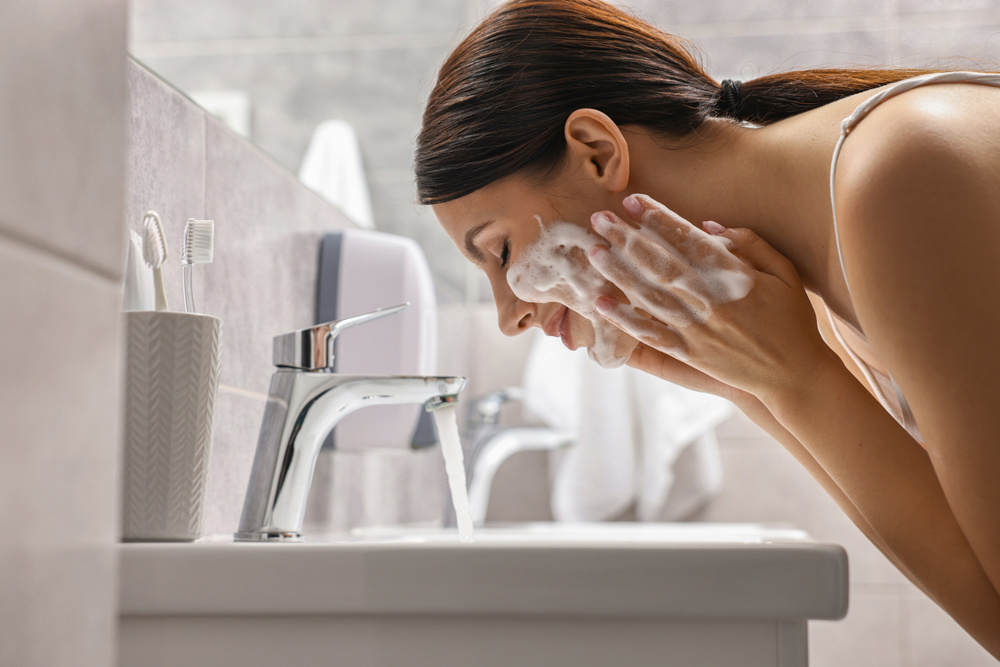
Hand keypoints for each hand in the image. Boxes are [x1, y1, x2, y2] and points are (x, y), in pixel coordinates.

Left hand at [588, 193, 835, 404]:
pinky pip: (650, 334)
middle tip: (598, 219)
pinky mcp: (689, 354)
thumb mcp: (784, 273)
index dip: (657, 219)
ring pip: (649, 296)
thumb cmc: (792, 320)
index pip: (687, 240)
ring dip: (618, 273)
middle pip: (659, 264)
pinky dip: (625, 320)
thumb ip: (751, 245)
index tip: (632, 202)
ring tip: (593, 252)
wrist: (795, 375)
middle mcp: (710, 303)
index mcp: (733, 278)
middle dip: (627, 239)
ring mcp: (696, 330)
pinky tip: (602, 303)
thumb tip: (709, 227)